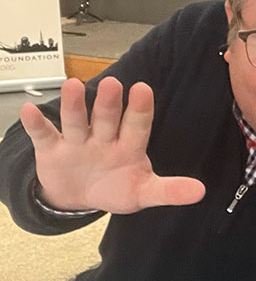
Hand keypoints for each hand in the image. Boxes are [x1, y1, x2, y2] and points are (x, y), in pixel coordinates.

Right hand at [20, 77, 204, 212]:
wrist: (79, 197)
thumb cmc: (116, 188)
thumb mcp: (143, 192)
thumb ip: (169, 190)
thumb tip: (201, 192)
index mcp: (129, 146)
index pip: (137, 126)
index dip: (140, 109)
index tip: (143, 89)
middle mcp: (104, 138)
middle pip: (107, 119)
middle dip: (109, 104)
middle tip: (113, 84)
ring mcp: (78, 142)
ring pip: (77, 121)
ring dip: (75, 105)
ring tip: (74, 86)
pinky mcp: (52, 149)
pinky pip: (44, 135)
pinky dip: (36, 124)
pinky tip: (30, 111)